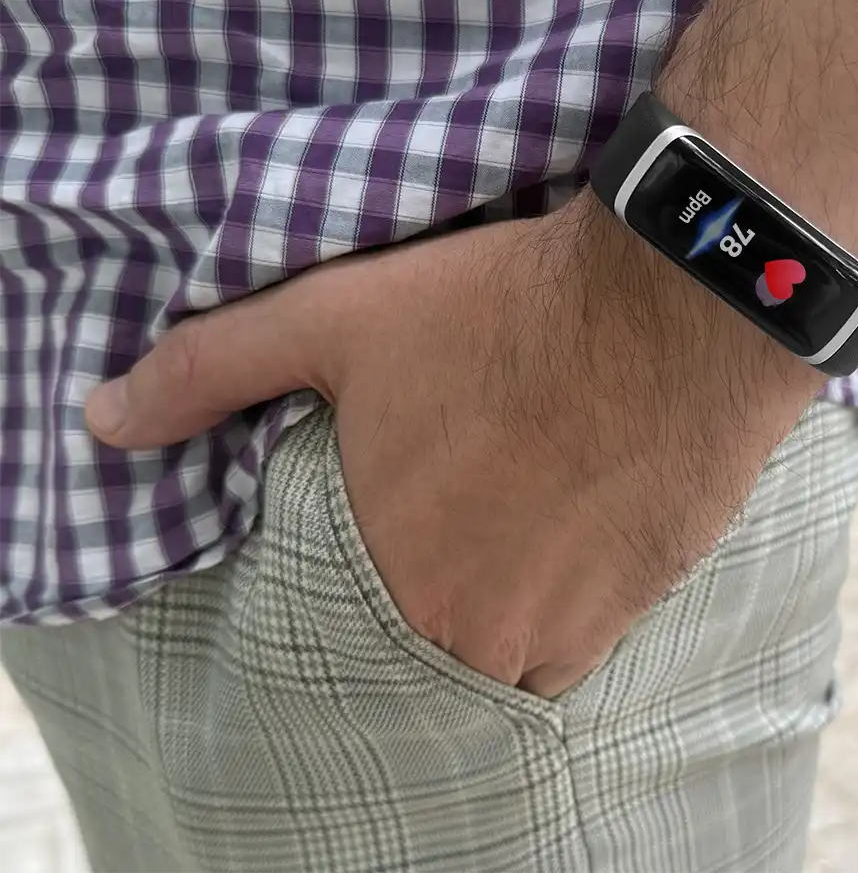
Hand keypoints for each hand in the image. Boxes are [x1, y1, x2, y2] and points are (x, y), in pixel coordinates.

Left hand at [86, 194, 818, 697]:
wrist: (667, 304)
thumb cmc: (497, 311)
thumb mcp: (334, 318)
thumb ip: (209, 370)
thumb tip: (102, 420)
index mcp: (393, 577)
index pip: (348, 610)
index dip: (369, 548)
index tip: (403, 495)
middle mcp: (478, 630)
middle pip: (431, 628)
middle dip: (435, 572)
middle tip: (464, 493)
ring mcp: (567, 626)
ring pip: (505, 642)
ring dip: (500, 591)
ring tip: (513, 507)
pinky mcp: (637, 605)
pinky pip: (575, 636)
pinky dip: (560, 594)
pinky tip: (567, 523)